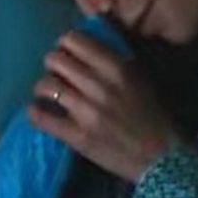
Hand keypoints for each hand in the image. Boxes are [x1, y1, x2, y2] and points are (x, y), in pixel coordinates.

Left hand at [29, 31, 179, 181]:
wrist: (163, 158)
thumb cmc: (154, 117)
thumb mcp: (139, 79)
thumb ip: (113, 62)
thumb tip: (84, 47)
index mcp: (117, 68)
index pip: (75, 40)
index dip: (65, 45)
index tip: (67, 54)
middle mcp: (99, 85)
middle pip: (55, 59)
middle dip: (52, 65)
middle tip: (56, 75)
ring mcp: (87, 111)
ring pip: (46, 85)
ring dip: (43, 88)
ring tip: (48, 94)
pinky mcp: (77, 136)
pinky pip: (42, 117)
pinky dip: (35, 112)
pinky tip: (37, 111)